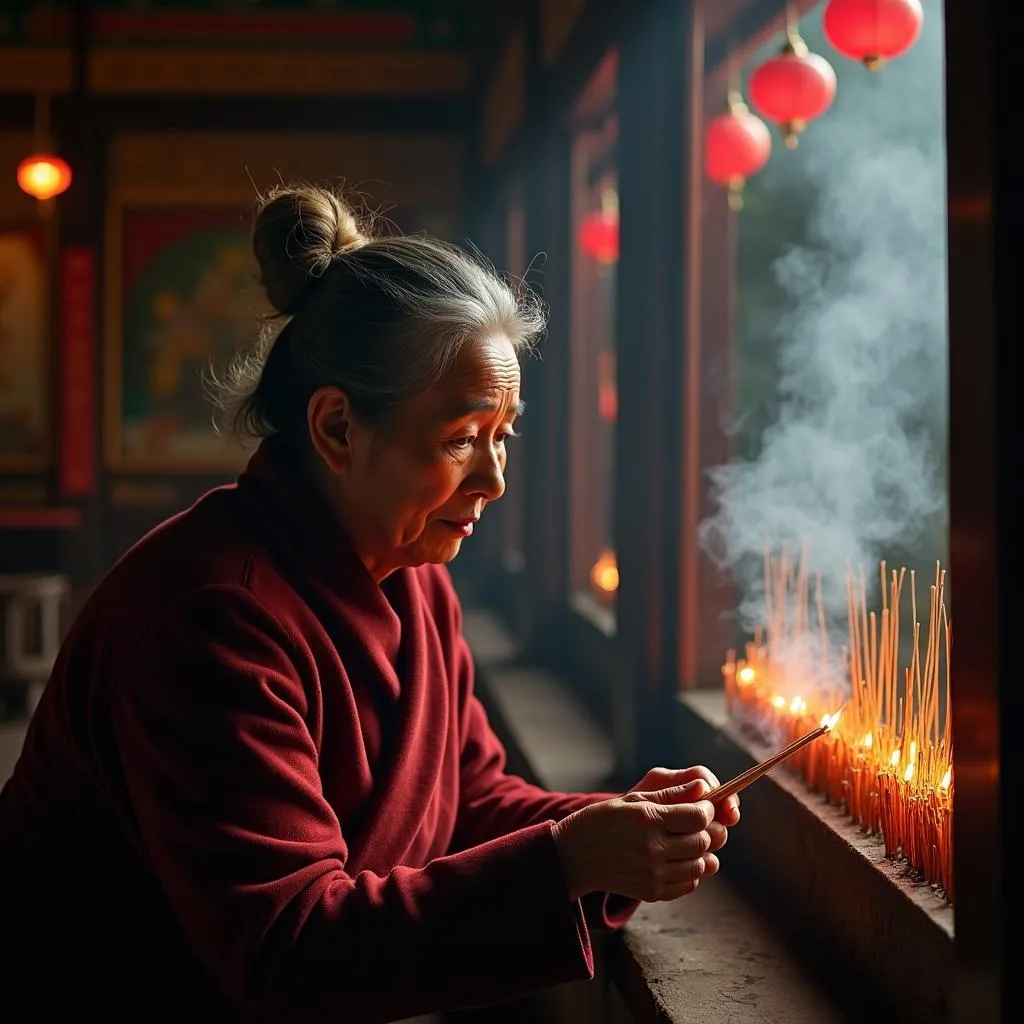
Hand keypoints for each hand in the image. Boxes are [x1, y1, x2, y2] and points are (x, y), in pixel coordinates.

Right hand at [551, 781, 715, 903]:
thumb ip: (670, 794)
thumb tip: (703, 787)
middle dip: (707, 830)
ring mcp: (652, 873)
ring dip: (701, 853)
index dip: (707, 809)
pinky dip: (690, 872)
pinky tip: (677, 860)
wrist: (574, 856)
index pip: (698, 817)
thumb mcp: (632, 799)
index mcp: (646, 819)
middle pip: (703, 841)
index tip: (702, 806)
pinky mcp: (652, 892)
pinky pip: (688, 884)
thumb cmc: (603, 820)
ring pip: (700, 865)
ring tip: (687, 842)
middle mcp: (651, 848)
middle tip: (696, 824)